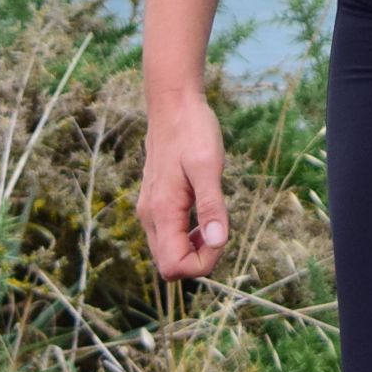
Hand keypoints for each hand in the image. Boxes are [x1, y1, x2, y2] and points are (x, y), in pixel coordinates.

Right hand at [135, 90, 230, 278]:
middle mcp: (150, 216)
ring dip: (194, 248)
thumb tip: (218, 242)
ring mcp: (150, 210)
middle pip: (169, 265)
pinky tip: (204, 212)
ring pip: (168, 252)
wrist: (173, 105)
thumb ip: (211, 206)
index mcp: (162, 211)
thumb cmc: (192, 131)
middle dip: (199, 258)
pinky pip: (169, 236)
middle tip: (219, 227)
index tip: (220, 234)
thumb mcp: (208, 166)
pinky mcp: (155, 203)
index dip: (203, 262)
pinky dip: (188, 235)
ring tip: (213, 218)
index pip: (174, 266)